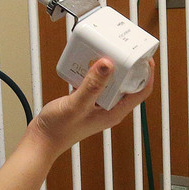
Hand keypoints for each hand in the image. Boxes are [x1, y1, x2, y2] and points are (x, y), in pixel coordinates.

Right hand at [29, 58, 155, 156]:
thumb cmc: (59, 129)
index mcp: (115, 112)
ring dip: (109, 68)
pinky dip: (93, 72)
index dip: (147, 73)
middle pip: (127, 83)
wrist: (41, 139)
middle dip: (127, 66)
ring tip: (105, 53)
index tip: (144, 56)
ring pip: (111, 82)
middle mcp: (110, 108)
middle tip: (122, 49)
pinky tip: (86, 64)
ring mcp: (98, 104)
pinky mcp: (87, 100)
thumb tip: (108, 64)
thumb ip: (92, 85)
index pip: (141, 91)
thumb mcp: (77, 104)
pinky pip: (95, 82)